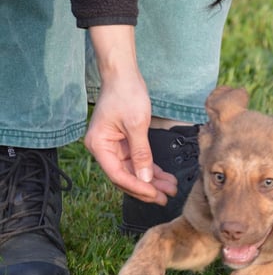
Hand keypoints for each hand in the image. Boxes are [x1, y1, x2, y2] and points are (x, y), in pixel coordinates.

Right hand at [83, 26, 177, 203]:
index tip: (155, 194)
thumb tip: (145, 179)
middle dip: (146, 188)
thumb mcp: (136, 124)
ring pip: (133, 172)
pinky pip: (138, 162)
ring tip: (171, 189)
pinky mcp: (125, 143)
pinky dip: (151, 170)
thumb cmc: (126, 94)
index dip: (137, 187)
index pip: (118, 175)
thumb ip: (141, 153)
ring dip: (152, 181)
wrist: (124, 76)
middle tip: (165, 198)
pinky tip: (166, 178)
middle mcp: (103, 149)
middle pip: (125, 177)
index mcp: (99, 145)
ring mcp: (114, 147)